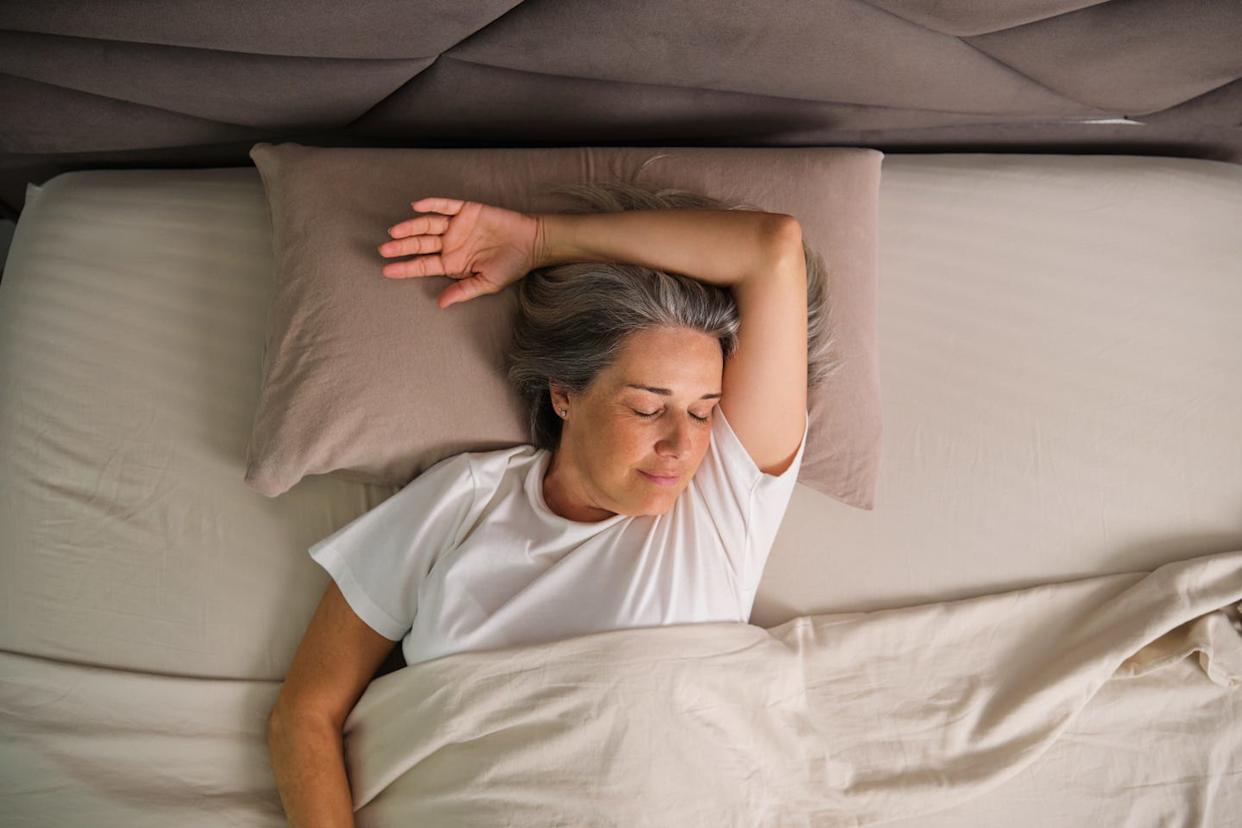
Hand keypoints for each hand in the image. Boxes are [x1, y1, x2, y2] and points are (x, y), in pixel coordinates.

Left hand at [378, 197, 541, 308]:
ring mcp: (457, 226)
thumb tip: (441, 304)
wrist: (531, 243)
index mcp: (452, 262)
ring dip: (411, 227)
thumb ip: (463, 291)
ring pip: (427, 225)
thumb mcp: (487, 283)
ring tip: (395, 232)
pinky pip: (445, 206)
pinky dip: (431, 205)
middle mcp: (450, 243)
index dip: (405, 268)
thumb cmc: (511, 265)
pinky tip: (416, 207)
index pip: (423, 265)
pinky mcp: (466, 210)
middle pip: (420, 244)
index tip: (386, 271)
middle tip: (384, 249)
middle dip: (401, 247)